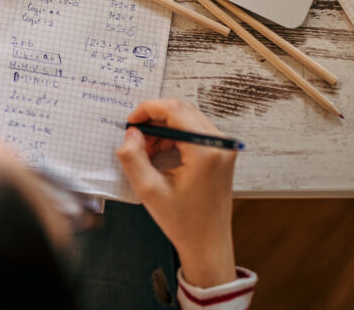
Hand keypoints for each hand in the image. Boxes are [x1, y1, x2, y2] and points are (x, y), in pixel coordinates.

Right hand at [116, 99, 237, 288]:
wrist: (207, 243)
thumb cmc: (183, 222)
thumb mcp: (148, 190)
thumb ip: (133, 157)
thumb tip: (131, 133)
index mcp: (205, 150)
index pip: (174, 110)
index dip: (147, 110)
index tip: (130, 122)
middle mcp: (219, 144)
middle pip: (181, 111)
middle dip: (153, 120)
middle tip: (135, 139)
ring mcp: (223, 147)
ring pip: (187, 119)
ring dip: (163, 129)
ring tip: (146, 151)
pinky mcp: (221, 153)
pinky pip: (194, 131)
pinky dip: (174, 136)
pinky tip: (160, 154)